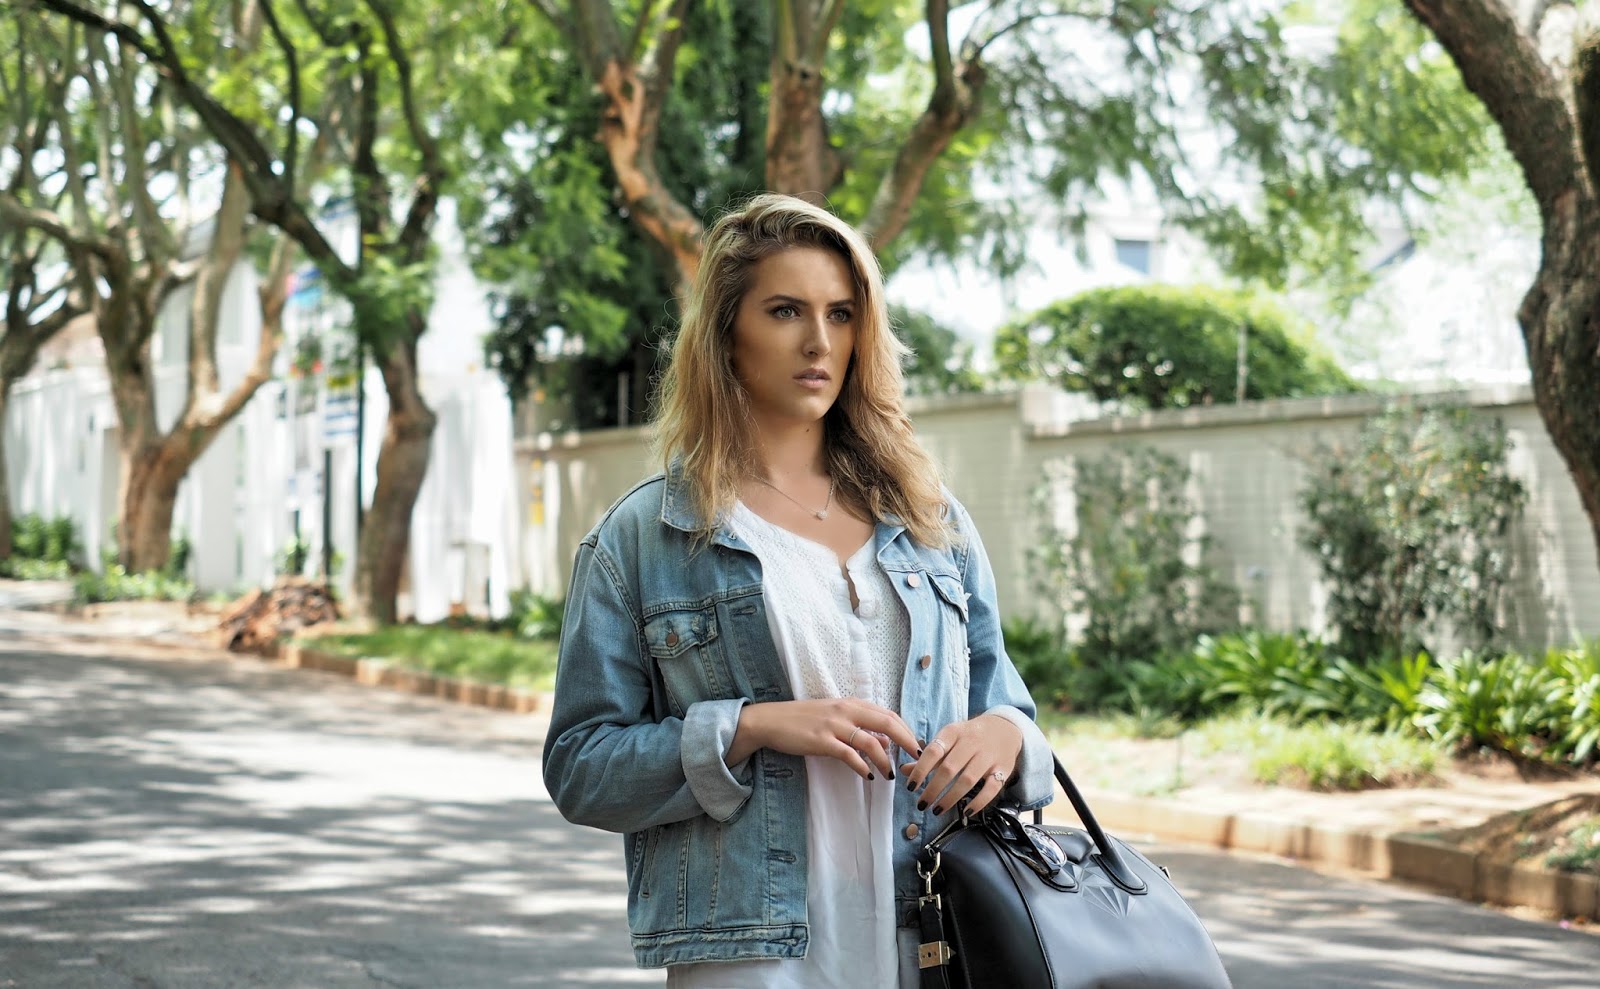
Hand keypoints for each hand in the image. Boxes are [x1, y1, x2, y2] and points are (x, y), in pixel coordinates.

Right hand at [730, 698, 919, 780]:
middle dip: (906, 741)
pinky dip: (862, 766)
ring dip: (885, 760)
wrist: (771, 720)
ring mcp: (834, 725)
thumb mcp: (834, 716)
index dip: (906, 729)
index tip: (916, 745)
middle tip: (918, 758)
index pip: (888, 714)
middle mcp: (846, 710)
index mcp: (851, 703)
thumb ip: (858, 724)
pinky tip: (867, 775)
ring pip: (871, 741)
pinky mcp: (821, 741)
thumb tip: (884, 740)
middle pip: (887, 723)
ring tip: (890, 774)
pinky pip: (849, 755)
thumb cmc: (803, 719)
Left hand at [902, 713, 1021, 816]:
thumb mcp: (948, 740)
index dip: (920, 770)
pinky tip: (965, 811)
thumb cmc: (969, 736)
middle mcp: (971, 742)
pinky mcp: (1004, 769)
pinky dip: (978, 802)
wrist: (1005, 729)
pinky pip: (991, 788)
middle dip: (933, 789)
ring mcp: (989, 755)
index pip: (933, 751)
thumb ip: (928, 757)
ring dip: (950, 798)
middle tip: (922, 804)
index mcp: (954, 732)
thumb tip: (904, 771)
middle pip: (949, 768)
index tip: (911, 786)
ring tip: (937, 810)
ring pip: (968, 780)